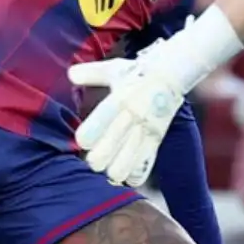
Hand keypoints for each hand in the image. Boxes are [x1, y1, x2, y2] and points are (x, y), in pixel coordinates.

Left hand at [68, 45, 185, 186]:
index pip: (96, 127)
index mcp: (119, 100)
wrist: (171, 77)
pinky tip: (125, 170)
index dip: (85, 138)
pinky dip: (131, 174)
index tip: (83, 140)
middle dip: (94, 160)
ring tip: (109, 166)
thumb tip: (71, 75)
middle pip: (103, 155)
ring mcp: (146, 132)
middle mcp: (132, 118)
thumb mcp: (113, 69)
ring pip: (122, 167)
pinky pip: (142, 168)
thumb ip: (90, 73)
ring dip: (111, 170)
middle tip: (93, 157)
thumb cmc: (136, 75)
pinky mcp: (156, 142)